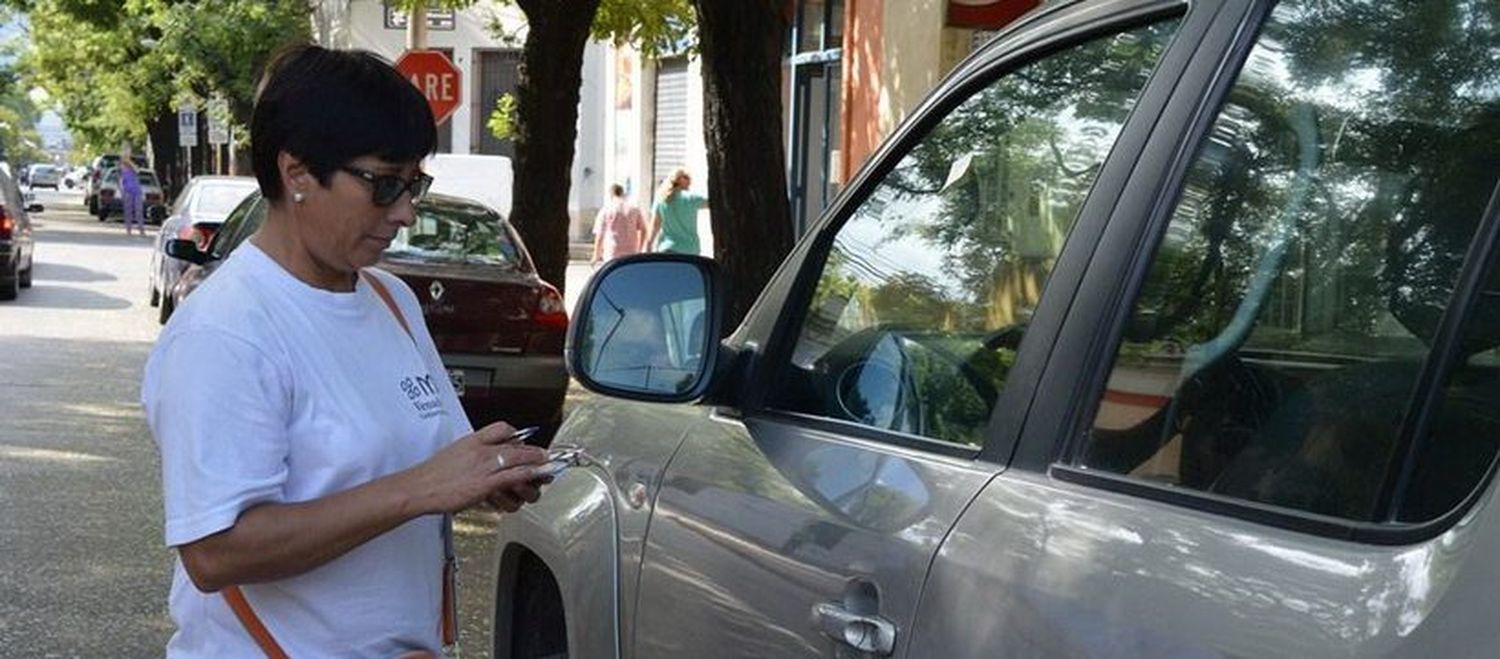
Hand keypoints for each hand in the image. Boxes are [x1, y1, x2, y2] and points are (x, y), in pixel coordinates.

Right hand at [403, 422, 547, 514]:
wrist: (419, 488)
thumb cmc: (433, 475)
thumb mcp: (455, 454)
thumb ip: (473, 453)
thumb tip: (487, 459)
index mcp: (472, 440)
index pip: (501, 428)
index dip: (516, 434)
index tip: (523, 441)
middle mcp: (481, 450)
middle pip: (516, 445)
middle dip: (534, 452)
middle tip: (544, 456)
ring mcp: (484, 466)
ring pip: (519, 460)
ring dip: (536, 465)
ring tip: (545, 470)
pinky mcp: (485, 483)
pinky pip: (514, 476)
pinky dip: (528, 475)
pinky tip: (536, 477)